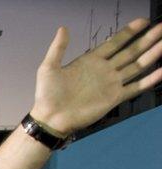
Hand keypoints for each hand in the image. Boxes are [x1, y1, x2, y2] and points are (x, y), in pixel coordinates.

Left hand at [32, 19, 161, 134]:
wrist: (50, 118)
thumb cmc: (47, 95)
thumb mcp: (49, 67)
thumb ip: (58, 48)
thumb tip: (63, 28)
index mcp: (91, 60)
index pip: (115, 43)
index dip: (129, 32)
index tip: (143, 21)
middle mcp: (104, 70)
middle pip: (131, 52)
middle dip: (147, 40)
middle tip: (161, 28)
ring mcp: (111, 84)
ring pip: (137, 66)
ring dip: (152, 56)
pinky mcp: (114, 98)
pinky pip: (135, 87)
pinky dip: (149, 80)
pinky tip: (161, 71)